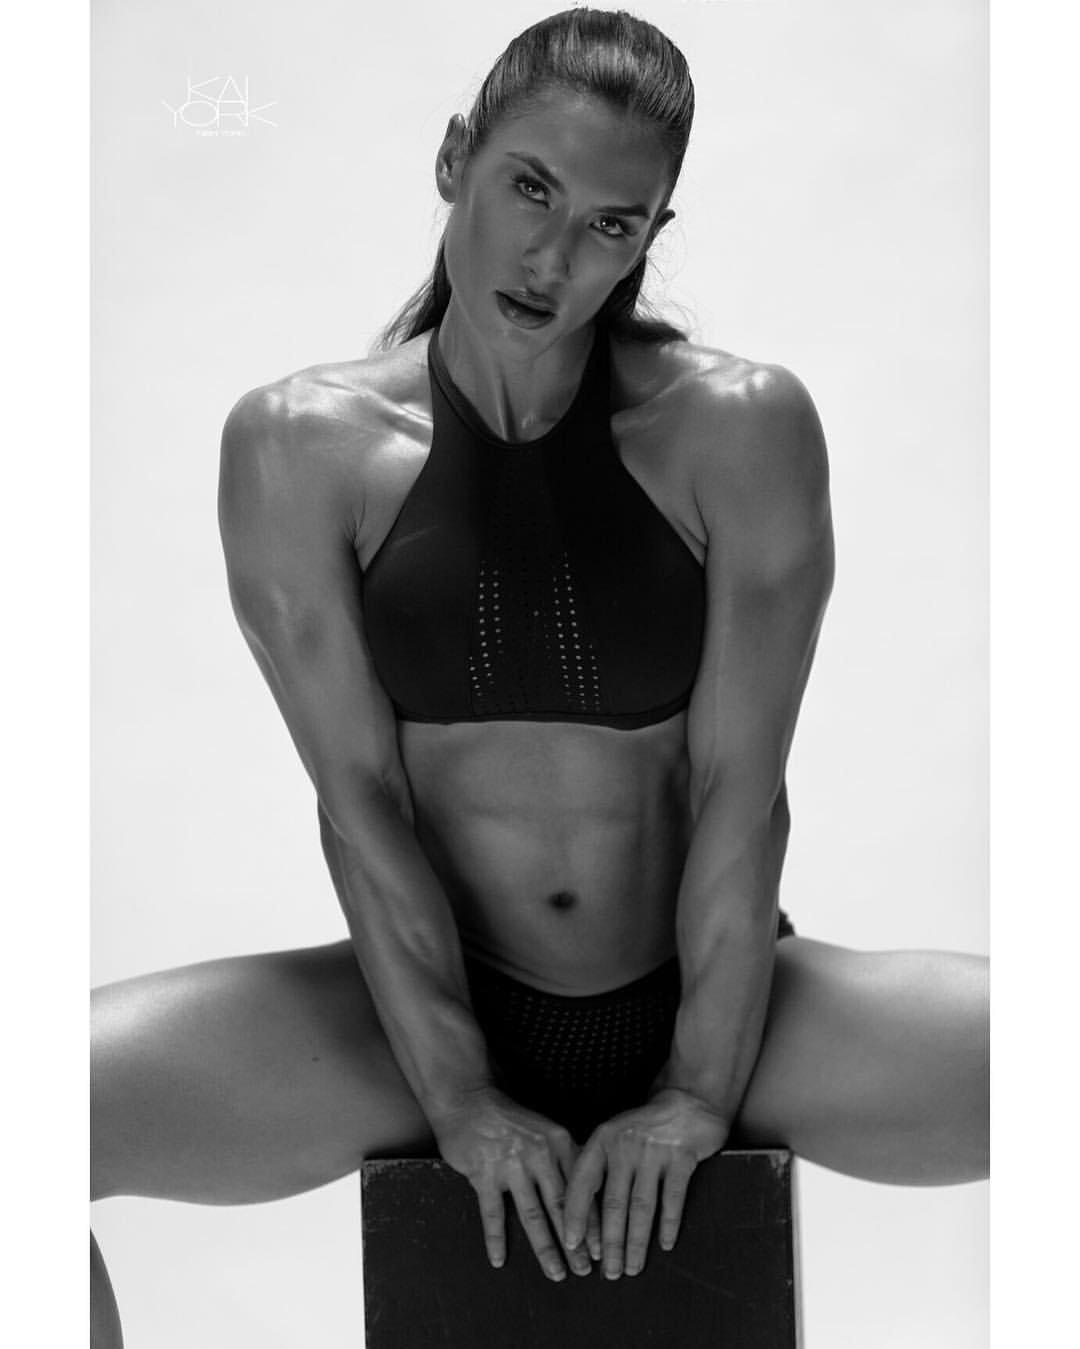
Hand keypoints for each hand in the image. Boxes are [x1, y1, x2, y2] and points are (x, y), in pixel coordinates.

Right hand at [433, 1087, 598, 1280]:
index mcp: (558, 1142)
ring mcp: (511, 1165)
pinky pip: (492, 1214)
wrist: (467, 1100)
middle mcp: (539, 1154)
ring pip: (533, 1216)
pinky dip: (496, 1239)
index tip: (601, 1247)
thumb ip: (565, 1156)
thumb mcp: (544, 1128)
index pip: (582, 1188)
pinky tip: (498, 1259)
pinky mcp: (484, 1174)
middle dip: (575, 1243)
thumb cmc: (508, 1118)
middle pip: (561, 1207)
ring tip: (555, 1272)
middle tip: (584, 1270)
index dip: (593, 1220)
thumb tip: (592, 1187)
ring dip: (546, 1248)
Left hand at [562, 1088, 728, 1279]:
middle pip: (613, 1203)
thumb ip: (599, 1166)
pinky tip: (665, 1244)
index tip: (571, 1243)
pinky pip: (673, 1199)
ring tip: (633, 1267)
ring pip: (641, 1207)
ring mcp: (654, 1151)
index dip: (576, 1215)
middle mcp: (625, 1145)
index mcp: (603, 1139)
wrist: (688, 1101)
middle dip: (609, 1242)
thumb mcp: (615, 1135)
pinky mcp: (682, 1157)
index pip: (582, 1182)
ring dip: (636, 1242)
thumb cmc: (645, 1126)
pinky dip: (669, 1225)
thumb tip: (578, 1213)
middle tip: (608, 1271)